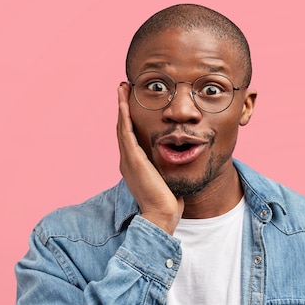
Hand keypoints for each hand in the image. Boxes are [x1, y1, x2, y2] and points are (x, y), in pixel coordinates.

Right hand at [117, 83, 183, 233]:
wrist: (161, 216)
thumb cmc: (169, 202)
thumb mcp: (169, 179)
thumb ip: (169, 169)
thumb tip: (181, 161)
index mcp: (136, 165)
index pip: (132, 136)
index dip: (131, 118)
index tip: (133, 103)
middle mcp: (129, 160)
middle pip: (124, 128)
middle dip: (124, 107)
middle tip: (124, 88)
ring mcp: (129, 160)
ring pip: (122, 127)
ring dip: (122, 106)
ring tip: (122, 88)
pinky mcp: (133, 160)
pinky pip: (126, 133)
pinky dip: (124, 116)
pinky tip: (125, 102)